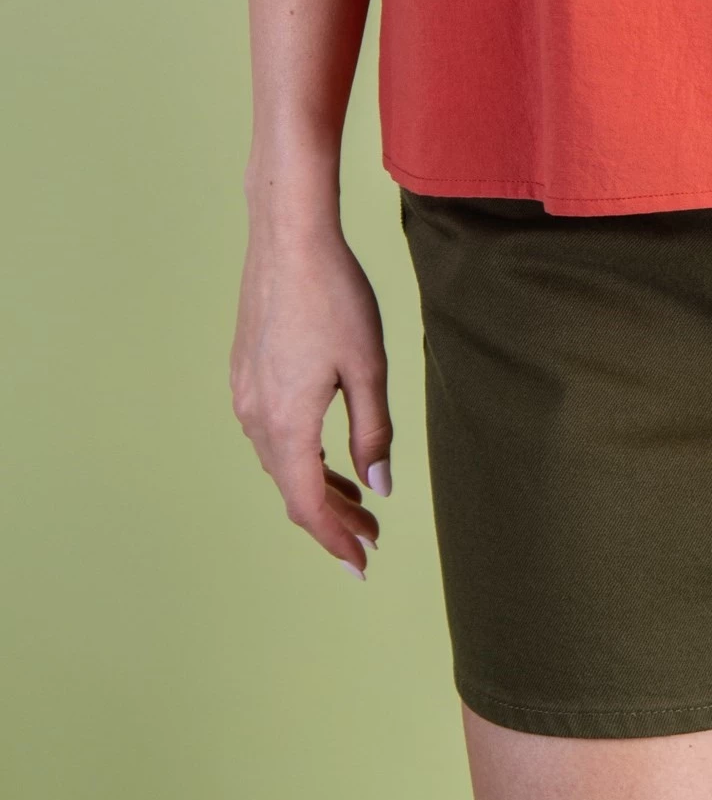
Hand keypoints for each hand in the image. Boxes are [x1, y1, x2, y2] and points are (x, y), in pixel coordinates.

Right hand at [229, 218, 393, 578]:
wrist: (288, 237)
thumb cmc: (335, 296)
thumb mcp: (367, 367)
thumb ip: (372, 432)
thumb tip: (379, 487)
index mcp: (286, 423)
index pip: (307, 505)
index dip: (334, 538)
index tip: (361, 562)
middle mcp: (255, 416)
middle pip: (291, 488)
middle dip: (331, 517)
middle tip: (370, 535)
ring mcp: (244, 392)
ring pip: (279, 461)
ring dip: (316, 483)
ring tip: (355, 496)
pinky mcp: (244, 370)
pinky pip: (269, 432)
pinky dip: (299, 452)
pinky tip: (323, 447)